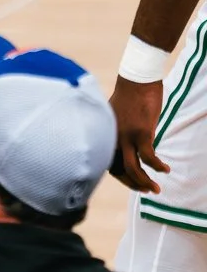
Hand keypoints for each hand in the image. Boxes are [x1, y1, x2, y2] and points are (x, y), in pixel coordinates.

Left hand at [110, 76, 167, 193]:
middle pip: (117, 170)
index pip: (107, 163)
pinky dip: (157, 166)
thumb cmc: (128, 96)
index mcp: (105, 136)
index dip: (120, 176)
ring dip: (144, 182)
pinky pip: (149, 157)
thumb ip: (117, 132)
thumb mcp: (117, 117)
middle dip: (132, 184)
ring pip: (132, 168)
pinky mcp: (141, 133)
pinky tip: (166, 169)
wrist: (136, 80)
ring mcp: (125, 137)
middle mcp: (111, 139)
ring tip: (156, 189)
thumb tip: (124, 144)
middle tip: (146, 191)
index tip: (133, 183)